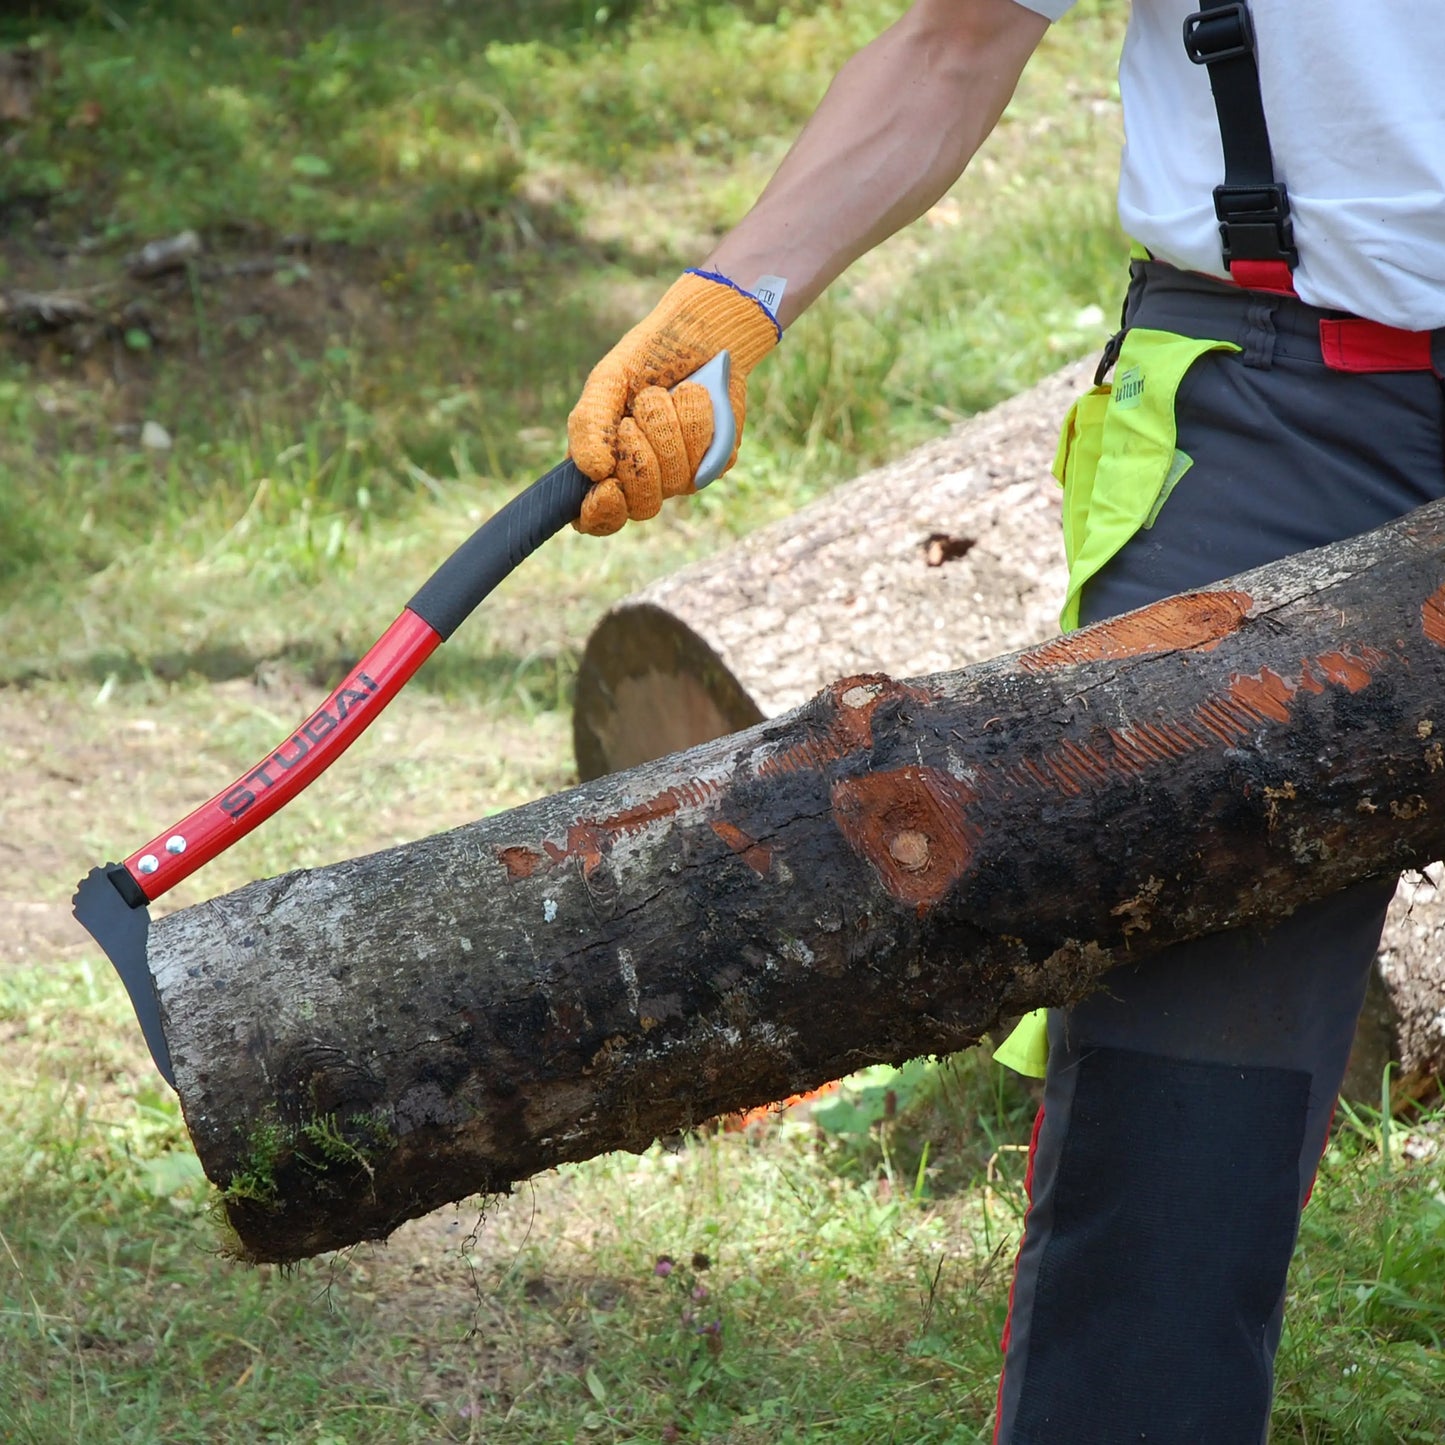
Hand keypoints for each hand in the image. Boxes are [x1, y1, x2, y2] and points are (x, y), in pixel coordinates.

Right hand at [568, 270, 779, 534]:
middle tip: (637, 415)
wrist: (698, 334)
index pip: (597, 519)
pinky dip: (697, 420)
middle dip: (639, 454)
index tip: (607, 486)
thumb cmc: (644, 360)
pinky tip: (694, 398)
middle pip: (642, 504)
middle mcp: (643, 480)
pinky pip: (707, 462)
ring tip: (666, 395)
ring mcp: (681, 476)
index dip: (602, 513)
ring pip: (676, 480)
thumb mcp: (606, 384)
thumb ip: (590, 425)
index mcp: (605, 468)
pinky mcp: (715, 463)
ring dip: (668, 426)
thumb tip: (592, 471)